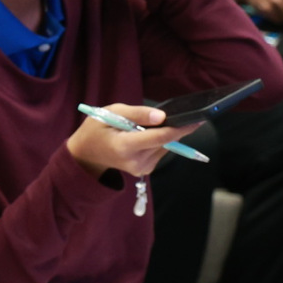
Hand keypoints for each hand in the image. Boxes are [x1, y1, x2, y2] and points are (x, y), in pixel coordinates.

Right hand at [66, 103, 200, 178]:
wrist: (85, 155)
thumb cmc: (95, 130)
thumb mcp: (109, 112)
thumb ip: (137, 113)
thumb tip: (162, 116)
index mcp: (125, 146)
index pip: (160, 137)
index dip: (181, 128)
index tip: (197, 119)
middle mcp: (136, 161)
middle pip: (165, 141)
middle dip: (172, 127)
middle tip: (171, 116)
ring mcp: (141, 168)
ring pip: (165, 146)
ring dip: (162, 134)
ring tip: (143, 127)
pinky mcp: (145, 170)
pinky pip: (160, 151)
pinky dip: (157, 141)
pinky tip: (144, 137)